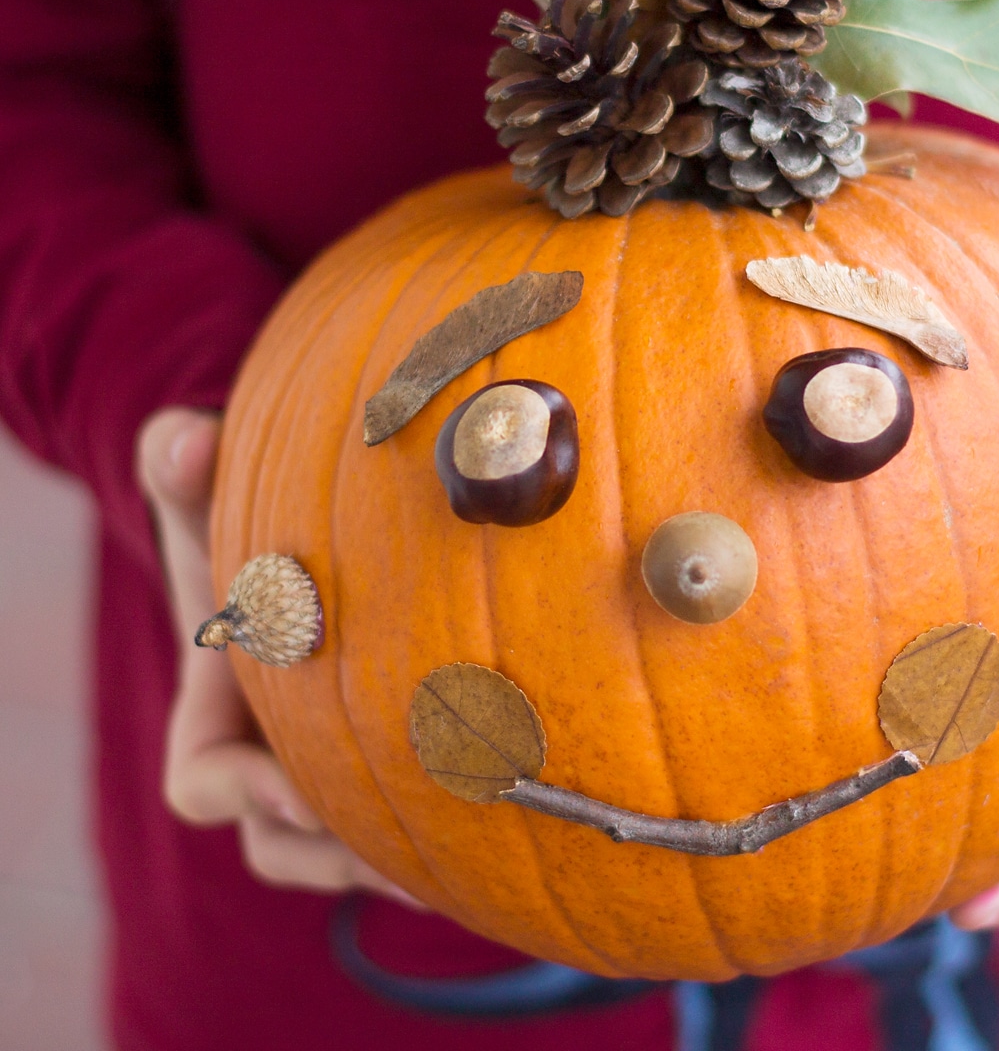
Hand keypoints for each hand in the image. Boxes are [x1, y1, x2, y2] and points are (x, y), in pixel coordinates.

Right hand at [137, 407, 418, 903]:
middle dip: (339, 854)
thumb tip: (188, 442)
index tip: (297, 788)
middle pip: (287, 842)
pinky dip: (446, 831)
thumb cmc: (244, 516)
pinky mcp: (389, 764)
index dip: (244, 793)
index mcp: (213, 712)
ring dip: (399, 860)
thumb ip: (179, 462)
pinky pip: (407, 825)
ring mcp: (328, 768)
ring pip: (349, 850)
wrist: (301, 534)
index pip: (206, 782)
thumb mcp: (207, 486)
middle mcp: (266, 758)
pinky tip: (512, 830)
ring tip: (466, 863)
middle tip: (407, 862)